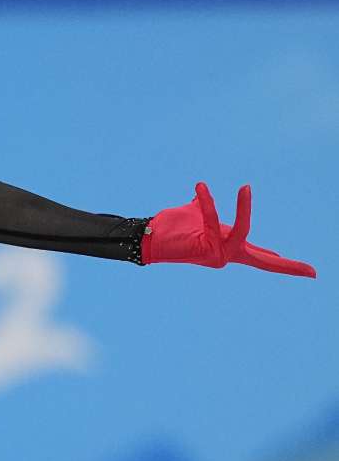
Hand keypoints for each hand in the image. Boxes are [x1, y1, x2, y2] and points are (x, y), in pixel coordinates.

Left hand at [142, 182, 315, 277]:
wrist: (147, 236)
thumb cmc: (171, 229)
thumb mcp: (194, 216)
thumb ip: (202, 208)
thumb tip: (200, 196)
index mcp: (230, 248)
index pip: (264, 258)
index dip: (286, 265)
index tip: (312, 274)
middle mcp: (227, 255)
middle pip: (265, 262)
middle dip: (288, 267)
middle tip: (313, 273)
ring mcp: (217, 254)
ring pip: (242, 233)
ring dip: (244, 209)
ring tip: (246, 188)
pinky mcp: (204, 248)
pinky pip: (212, 220)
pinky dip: (209, 202)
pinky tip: (202, 187)